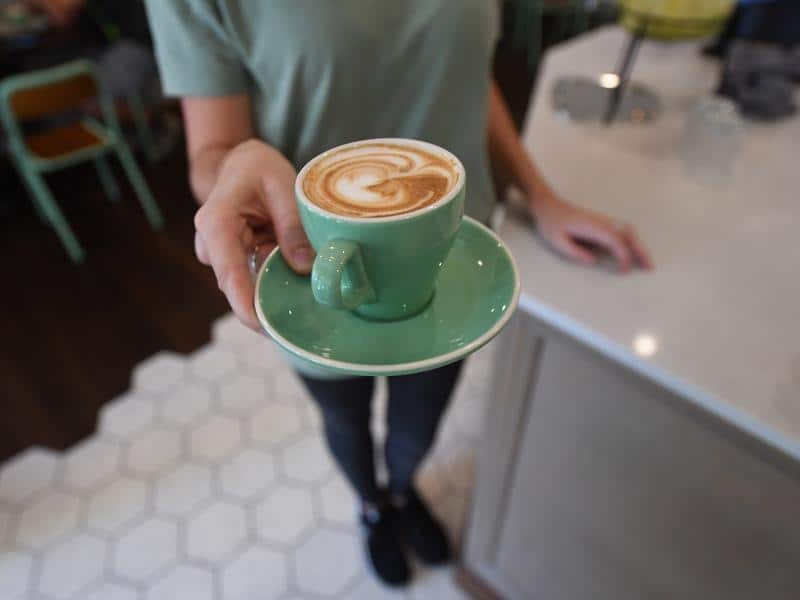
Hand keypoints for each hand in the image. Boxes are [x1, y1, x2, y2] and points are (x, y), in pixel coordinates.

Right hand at [194, 140, 313, 329]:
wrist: (241, 163)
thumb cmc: (259, 169)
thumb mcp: (282, 186)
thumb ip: (292, 225)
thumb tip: (303, 267)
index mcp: (216, 221)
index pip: (228, 268)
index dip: (242, 300)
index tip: (258, 324)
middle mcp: (210, 242)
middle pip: (234, 284)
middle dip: (261, 304)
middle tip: (294, 323)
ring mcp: (218, 254)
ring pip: (244, 283)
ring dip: (270, 289)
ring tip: (301, 294)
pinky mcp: (232, 260)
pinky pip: (252, 277)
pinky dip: (272, 280)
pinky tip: (293, 282)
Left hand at [530, 194, 652, 272]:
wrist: (547, 205)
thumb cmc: (551, 223)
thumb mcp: (557, 241)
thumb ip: (575, 252)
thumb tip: (593, 261)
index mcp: (593, 226)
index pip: (615, 241)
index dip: (623, 256)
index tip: (624, 271)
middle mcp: (602, 222)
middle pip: (628, 234)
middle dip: (640, 250)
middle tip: (650, 267)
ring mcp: (603, 220)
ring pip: (628, 230)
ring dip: (639, 245)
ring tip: (646, 261)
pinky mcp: (601, 222)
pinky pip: (622, 230)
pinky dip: (632, 240)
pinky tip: (634, 251)